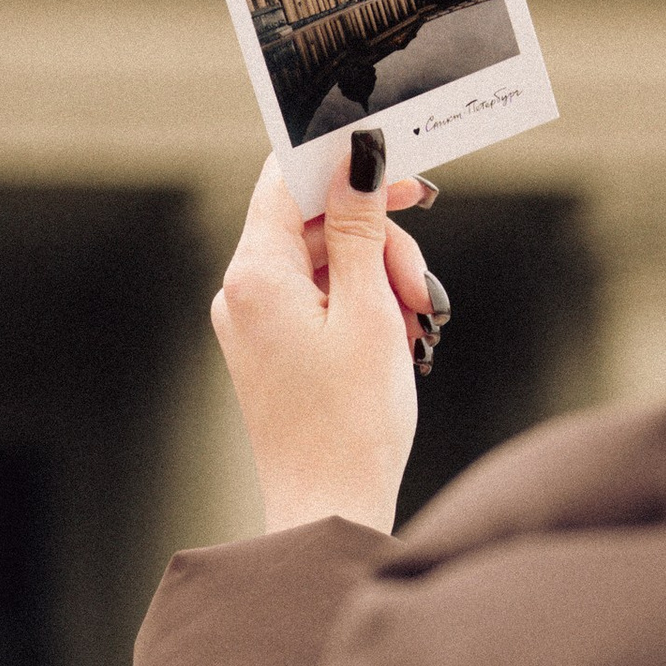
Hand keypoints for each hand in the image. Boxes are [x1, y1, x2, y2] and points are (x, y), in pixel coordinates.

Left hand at [211, 140, 441, 535]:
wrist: (329, 510)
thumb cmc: (352, 421)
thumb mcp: (369, 310)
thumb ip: (361, 226)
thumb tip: (358, 155)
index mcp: (256, 274)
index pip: (288, 178)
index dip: (344, 163)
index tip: (401, 169)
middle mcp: (242, 291)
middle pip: (318, 223)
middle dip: (379, 243)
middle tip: (424, 290)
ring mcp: (254, 320)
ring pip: (327, 261)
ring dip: (380, 280)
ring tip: (417, 328)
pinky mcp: (272, 346)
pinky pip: (321, 298)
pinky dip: (364, 307)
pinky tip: (399, 340)